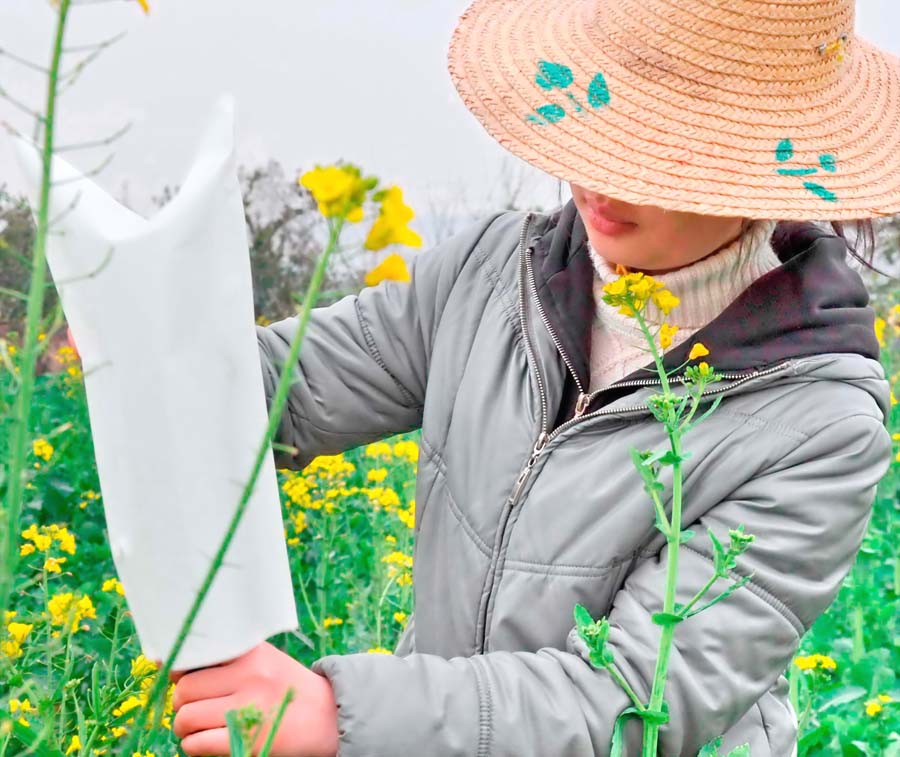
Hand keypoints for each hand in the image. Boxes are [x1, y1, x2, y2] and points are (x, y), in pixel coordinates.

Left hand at [161, 642, 338, 756]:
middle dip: (182, 704)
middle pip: (185, 691)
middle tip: (195, 709)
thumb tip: (170, 667)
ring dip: (186, 728)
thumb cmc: (289, 689)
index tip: (185, 681)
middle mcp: (249, 676)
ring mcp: (248, 709)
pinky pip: (197, 744)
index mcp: (251, 653)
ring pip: (186, 718)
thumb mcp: (265, 661)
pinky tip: (207, 742)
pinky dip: (194, 746)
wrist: (329, 718)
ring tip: (200, 728)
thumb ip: (228, 661)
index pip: (194, 658)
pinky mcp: (246, 740)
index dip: (181, 673)